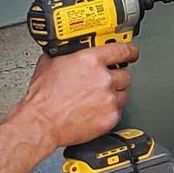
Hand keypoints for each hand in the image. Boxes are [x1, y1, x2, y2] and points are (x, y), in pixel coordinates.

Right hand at [22, 41, 137, 147]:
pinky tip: (95, 112)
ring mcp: (108, 99)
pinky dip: (109, 112)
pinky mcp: (110, 117)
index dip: (130, 51)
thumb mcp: (50, 65)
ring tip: (97, 100)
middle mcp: (103, 78)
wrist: (41, 122)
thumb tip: (67, 51)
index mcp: (90, 61)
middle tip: (104, 84)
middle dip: (117, 78)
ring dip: (114, 95)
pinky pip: (118, 112)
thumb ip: (65, 55)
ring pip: (123, 94)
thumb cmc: (43, 98)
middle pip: (125, 74)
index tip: (132, 53)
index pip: (122, 50)